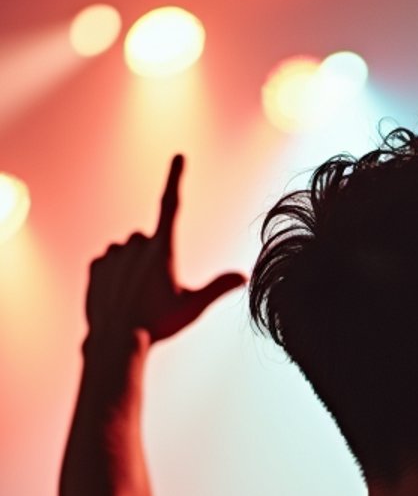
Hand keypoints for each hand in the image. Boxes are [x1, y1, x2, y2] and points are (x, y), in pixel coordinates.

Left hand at [85, 155, 245, 343]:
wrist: (117, 339)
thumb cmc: (158, 323)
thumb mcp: (193, 308)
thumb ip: (218, 288)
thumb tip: (243, 276)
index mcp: (162, 248)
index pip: (171, 204)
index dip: (175, 178)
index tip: (178, 156)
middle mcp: (135, 244)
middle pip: (148, 240)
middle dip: (151, 256)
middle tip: (155, 290)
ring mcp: (112, 253)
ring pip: (126, 251)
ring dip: (132, 265)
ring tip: (136, 296)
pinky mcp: (95, 266)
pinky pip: (108, 262)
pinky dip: (114, 275)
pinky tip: (119, 296)